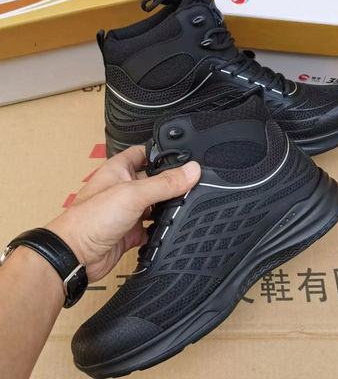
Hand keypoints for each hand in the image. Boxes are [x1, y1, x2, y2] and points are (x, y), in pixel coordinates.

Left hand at [45, 146, 200, 282]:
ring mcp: (127, 211)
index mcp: (120, 170)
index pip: (144, 153)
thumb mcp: (133, 194)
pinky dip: (161, 230)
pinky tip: (172, 228)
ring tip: (185, 205)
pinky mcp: (130, 232)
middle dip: (170, 183)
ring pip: (154, 205)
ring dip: (167, 208)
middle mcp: (124, 188)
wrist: (76, 256)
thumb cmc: (90, 219)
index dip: (161, 152)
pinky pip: (151, 229)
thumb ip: (164, 183)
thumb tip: (191, 171)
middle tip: (191, 184)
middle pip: (154, 181)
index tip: (183, 155)